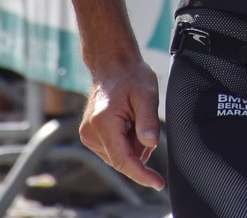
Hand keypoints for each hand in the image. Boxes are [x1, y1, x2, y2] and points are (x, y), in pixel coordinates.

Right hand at [80, 58, 163, 189]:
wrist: (112, 63)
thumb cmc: (131, 76)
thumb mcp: (146, 94)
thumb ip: (148, 120)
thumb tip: (150, 144)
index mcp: (103, 124)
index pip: (123, 160)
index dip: (142, 174)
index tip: (158, 183)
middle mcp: (91, 132)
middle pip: (121, 159)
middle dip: (140, 151)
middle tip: (149, 126)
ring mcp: (88, 134)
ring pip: (117, 155)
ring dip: (133, 145)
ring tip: (138, 119)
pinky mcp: (89, 134)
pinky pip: (112, 148)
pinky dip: (126, 142)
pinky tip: (130, 123)